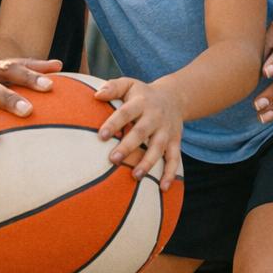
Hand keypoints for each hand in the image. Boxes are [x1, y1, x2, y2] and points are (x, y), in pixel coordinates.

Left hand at [94, 77, 182, 191]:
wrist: (175, 96)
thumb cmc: (143, 93)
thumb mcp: (129, 84)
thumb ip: (113, 87)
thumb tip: (96, 95)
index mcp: (141, 102)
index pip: (126, 113)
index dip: (114, 124)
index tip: (101, 136)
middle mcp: (155, 116)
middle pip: (141, 132)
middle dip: (128, 147)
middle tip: (114, 160)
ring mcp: (166, 130)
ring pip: (158, 148)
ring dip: (148, 162)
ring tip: (135, 176)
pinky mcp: (175, 141)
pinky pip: (175, 158)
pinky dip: (171, 173)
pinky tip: (163, 187)